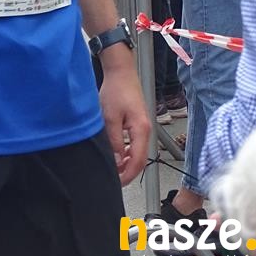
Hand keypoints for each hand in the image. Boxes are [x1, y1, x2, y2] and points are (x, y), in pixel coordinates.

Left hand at [97, 51, 149, 184]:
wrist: (121, 72)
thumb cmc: (116, 90)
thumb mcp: (110, 118)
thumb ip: (113, 141)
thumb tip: (115, 161)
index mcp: (141, 131)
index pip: (137, 162)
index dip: (127, 175)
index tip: (117, 183)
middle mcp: (145, 131)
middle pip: (139, 159)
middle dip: (127, 171)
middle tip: (113, 178)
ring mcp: (143, 127)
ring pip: (136, 152)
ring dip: (126, 162)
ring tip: (113, 168)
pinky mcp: (138, 123)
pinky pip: (134, 144)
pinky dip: (126, 152)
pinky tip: (116, 153)